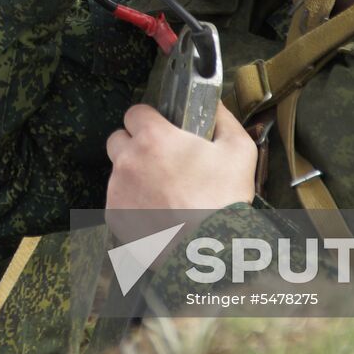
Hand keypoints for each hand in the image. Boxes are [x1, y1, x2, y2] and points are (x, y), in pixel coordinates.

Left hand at [105, 103, 254, 242]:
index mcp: (152, 138)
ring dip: (134, 176)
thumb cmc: (224, 199)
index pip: (135, 113)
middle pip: (118, 140)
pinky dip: (132, 204)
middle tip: (160, 160)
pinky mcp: (114, 216)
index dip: (148, 119)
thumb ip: (223, 119)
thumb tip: (214, 103)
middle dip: (134, 145)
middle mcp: (128, 160)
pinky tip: (156, 212)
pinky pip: (118, 201)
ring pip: (118, 172)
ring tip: (163, 192)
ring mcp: (117, 190)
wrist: (209, 250)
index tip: (161, 130)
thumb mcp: (239, 150)